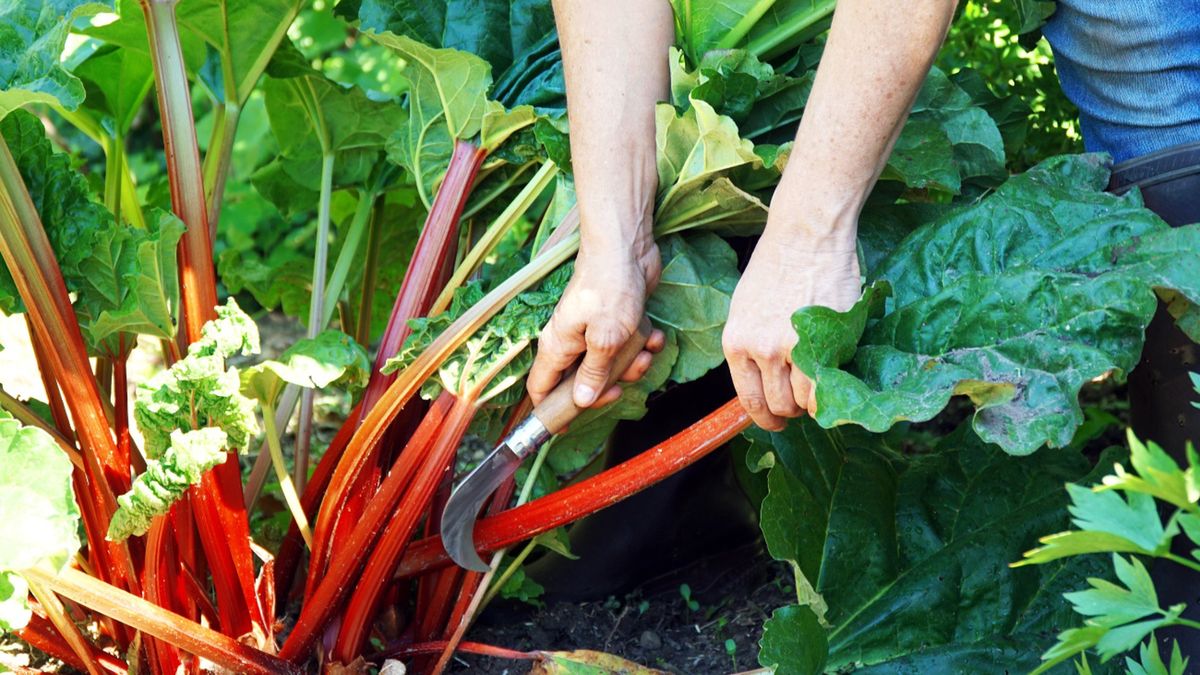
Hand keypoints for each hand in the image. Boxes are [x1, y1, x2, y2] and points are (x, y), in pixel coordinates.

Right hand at [528, 239, 665, 407]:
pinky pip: (627, 345)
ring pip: (610, 366)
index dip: (551, 410)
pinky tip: (653, 334)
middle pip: (582, 382)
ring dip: (632, 364)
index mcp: (557, 346)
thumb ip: (593, 372)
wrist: (628, 247)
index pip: (541, 388)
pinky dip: (642, 343)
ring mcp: (593, 331)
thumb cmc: (610, 288)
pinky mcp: (615, 322)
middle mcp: (571, 341)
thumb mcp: (605, 338)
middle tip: (622, 386)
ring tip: (644, 351)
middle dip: (607, 386)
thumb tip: (582, 403)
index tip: (569, 427)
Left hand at [723, 228, 860, 430]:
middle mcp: (759, 350)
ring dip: (812, 401)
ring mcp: (791, 348)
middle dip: (791, 410)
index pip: (748, 400)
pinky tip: (833, 380)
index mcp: (735, 343)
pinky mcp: (822, 342)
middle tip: (803, 401)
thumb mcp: (746, 310)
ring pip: (802, 402)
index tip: (776, 422)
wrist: (805, 236)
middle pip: (778, 406)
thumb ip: (752, 347)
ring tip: (820, 384)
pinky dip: (830, 393)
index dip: (765, 418)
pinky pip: (824, 388)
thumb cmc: (776, 266)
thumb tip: (764, 381)